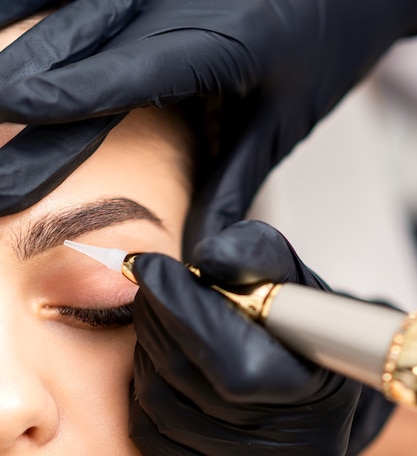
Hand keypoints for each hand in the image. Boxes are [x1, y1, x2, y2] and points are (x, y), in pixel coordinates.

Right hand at [0, 0, 415, 244]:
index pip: (122, 73)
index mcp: (222, 37)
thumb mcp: (282, 122)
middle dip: (19, 83)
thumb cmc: (327, 38)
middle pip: (80, 38)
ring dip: (18, 34)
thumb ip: (232, 182)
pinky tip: (7, 14)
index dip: (58, 97)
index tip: (4, 115)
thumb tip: (201, 250)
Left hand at [128, 220, 375, 455]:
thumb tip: (209, 260)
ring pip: (158, 409)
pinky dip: (145, 396)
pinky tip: (166, 371)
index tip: (152, 269)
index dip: (183, 310)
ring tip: (166, 329)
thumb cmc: (300, 336)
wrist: (310, 399)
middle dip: (158, 323)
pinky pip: (150, 441)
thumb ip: (256, 258)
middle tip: (155, 290)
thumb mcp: (292, 283)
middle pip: (186, 383)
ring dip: (148, 356)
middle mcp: (289, 454)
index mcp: (317, 399)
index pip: (230, 361)